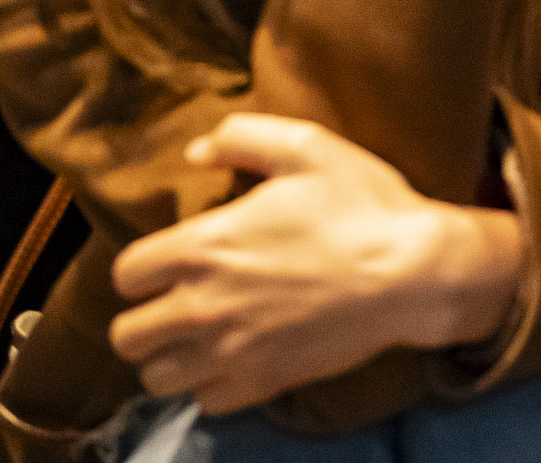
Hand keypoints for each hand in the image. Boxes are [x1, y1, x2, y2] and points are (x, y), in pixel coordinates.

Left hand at [109, 114, 524, 413]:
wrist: (414, 273)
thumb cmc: (362, 205)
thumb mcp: (308, 148)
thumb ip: (242, 138)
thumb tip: (195, 152)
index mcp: (203, 247)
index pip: (126, 275)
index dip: (144, 268)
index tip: (169, 264)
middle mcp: (202, 306)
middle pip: (127, 337)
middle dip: (144, 319)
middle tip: (175, 306)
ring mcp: (230, 352)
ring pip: (157, 377)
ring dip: (171, 358)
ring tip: (198, 339)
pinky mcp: (261, 383)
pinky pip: (205, 401)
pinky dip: (211, 386)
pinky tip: (234, 359)